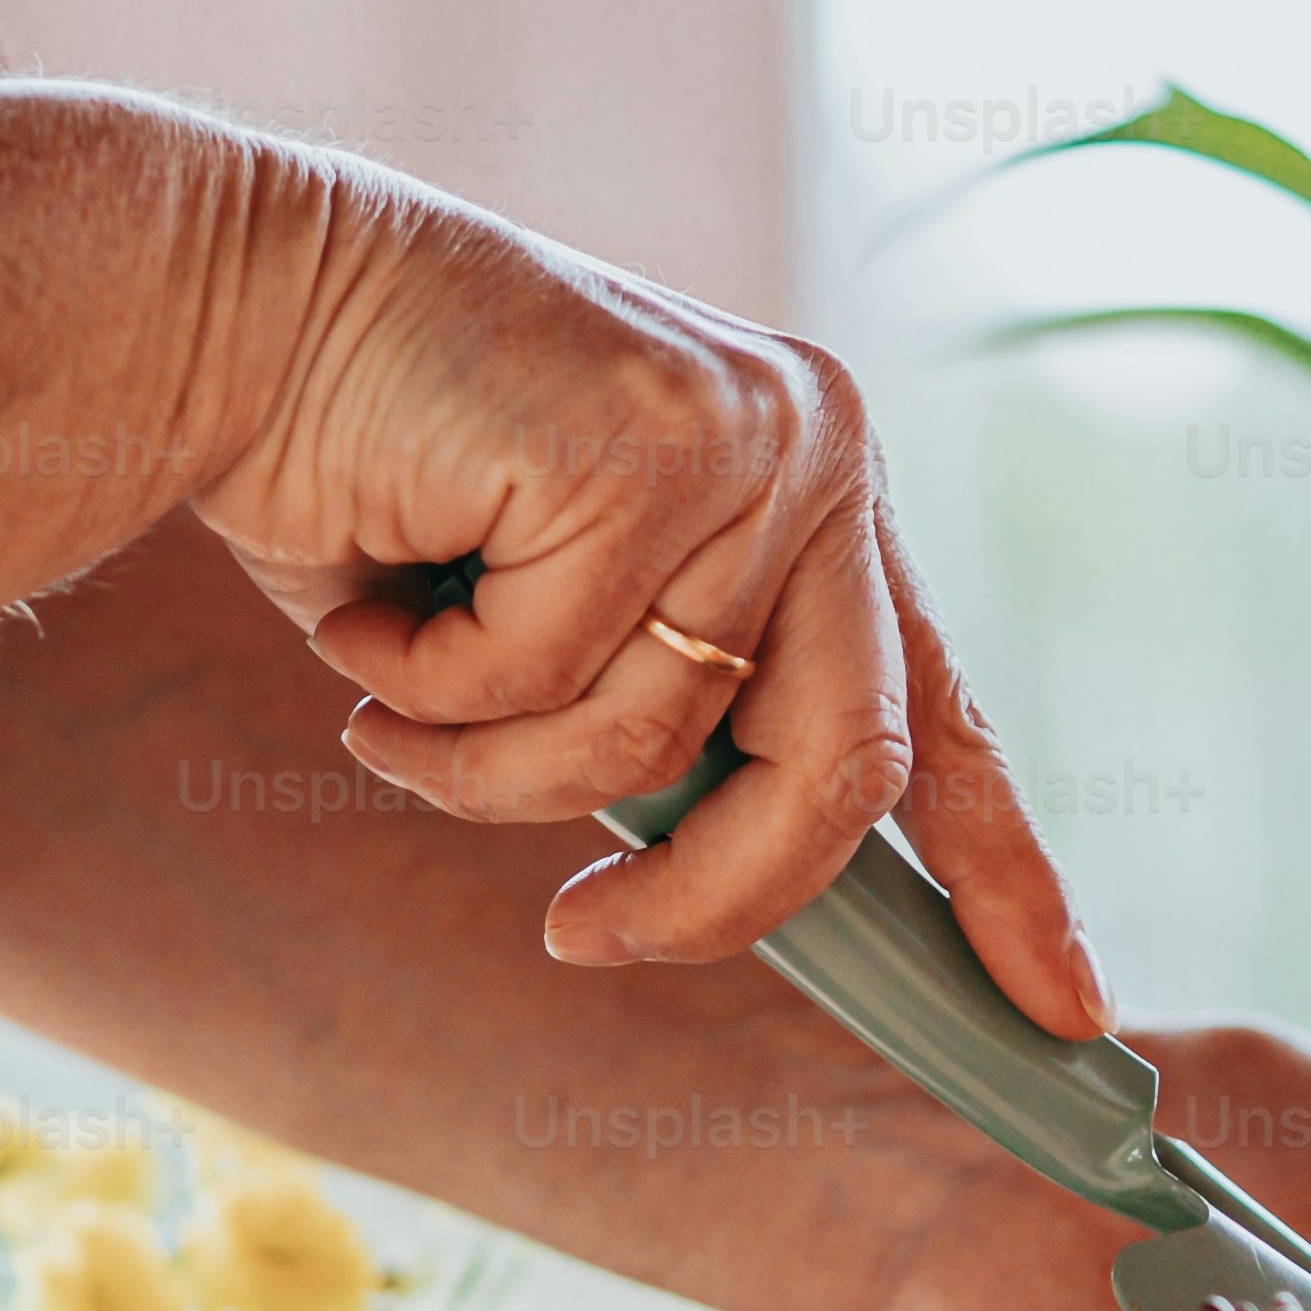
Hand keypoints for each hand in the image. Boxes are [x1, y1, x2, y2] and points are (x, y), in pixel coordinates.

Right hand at [184, 166, 1108, 1033]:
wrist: (241, 301)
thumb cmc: (379, 475)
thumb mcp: (564, 622)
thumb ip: (666, 719)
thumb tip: (720, 888)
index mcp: (819, 492)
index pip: (944, 714)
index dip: (1007, 875)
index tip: (1069, 1009)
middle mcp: (821, 452)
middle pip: (844, 773)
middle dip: (707, 896)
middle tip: (578, 939)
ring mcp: (751, 441)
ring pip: (655, 749)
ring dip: (490, 770)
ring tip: (393, 694)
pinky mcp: (655, 448)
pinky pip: (547, 686)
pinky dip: (432, 689)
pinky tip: (379, 595)